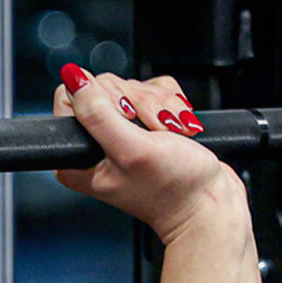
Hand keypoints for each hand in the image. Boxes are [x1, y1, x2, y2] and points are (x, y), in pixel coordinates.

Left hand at [51, 65, 244, 243]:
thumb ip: (98, 115)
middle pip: (106, 88)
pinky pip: (156, 91)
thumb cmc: (174, 188)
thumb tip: (73, 78)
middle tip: (157, 130)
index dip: (102, 97)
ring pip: (134, 88)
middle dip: (140, 104)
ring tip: (172, 135)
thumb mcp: (131, 150)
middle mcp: (95, 144)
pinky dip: (173, 104)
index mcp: (77, 155)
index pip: (70, 98)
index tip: (127, 116)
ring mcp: (123, 134)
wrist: (211, 203)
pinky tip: (180, 127)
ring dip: (161, 106)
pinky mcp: (148, 125)